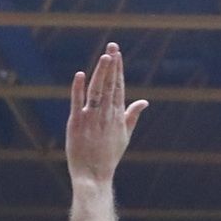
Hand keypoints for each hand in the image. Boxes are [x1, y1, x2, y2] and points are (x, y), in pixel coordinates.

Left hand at [66, 42, 147, 185]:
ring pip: (97, 91)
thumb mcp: (125, 135)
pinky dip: (78, 89)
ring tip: (105, 56)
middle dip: (111, 65)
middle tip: (112, 46)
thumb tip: (144, 101)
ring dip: (101, 73)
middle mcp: (106, 115)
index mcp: (117, 116)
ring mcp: (91, 118)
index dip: (118, 69)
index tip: (117, 53)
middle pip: (109, 85)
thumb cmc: (109, 155)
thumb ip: (132, 115)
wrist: (94, 174)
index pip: (118, 87)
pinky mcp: (77, 123)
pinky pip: (78, 103)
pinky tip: (80, 75)